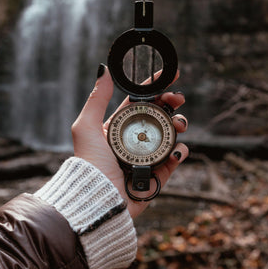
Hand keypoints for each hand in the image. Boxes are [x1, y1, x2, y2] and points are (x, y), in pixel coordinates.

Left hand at [72, 64, 188, 218]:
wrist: (99, 199)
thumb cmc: (89, 163)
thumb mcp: (87, 126)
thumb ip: (97, 98)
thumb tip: (104, 70)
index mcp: (118, 127)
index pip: (140, 101)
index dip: (156, 87)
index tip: (171, 75)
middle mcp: (134, 139)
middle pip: (160, 115)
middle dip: (172, 103)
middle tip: (178, 99)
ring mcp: (148, 156)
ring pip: (171, 134)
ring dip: (179, 124)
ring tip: (179, 124)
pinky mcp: (158, 174)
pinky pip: (175, 158)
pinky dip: (180, 151)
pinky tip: (176, 149)